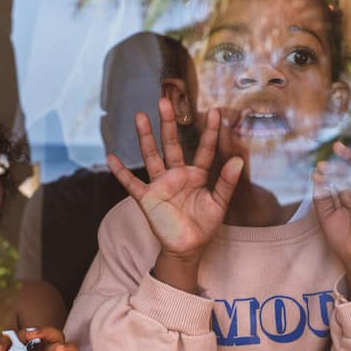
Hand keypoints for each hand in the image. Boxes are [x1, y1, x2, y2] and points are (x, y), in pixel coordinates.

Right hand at [107, 99, 242, 265]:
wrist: (187, 248)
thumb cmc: (203, 226)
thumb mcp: (219, 204)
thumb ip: (226, 182)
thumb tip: (238, 160)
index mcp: (197, 175)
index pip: (205, 149)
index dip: (211, 132)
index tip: (216, 111)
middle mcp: (177, 174)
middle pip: (172, 144)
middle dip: (168, 124)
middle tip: (165, 102)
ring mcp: (160, 184)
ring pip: (151, 156)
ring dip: (145, 137)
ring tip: (140, 116)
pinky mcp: (147, 198)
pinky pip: (132, 183)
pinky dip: (121, 172)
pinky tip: (111, 157)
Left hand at [313, 142, 350, 297]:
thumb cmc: (342, 240)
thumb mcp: (326, 215)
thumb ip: (321, 196)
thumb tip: (315, 176)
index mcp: (347, 199)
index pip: (340, 179)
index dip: (330, 171)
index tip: (317, 168)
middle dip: (341, 160)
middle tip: (333, 148)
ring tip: (339, 148)